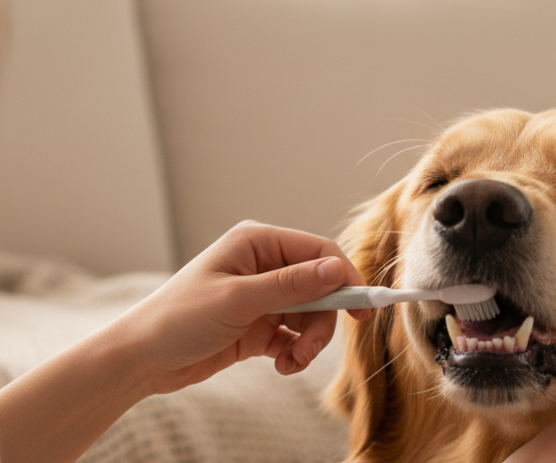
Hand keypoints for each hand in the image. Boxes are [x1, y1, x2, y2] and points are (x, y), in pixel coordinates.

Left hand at [118, 220, 368, 394]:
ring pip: (311, 316)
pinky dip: (296, 353)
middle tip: (315, 348)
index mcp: (258, 244)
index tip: (361, 308)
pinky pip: (295, 337)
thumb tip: (338, 269)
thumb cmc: (177, 319)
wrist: (139, 361)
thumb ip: (292, 285)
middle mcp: (264, 267)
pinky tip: (284, 366)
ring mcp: (262, 298)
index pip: (318, 253)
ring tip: (294, 362)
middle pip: (320, 288)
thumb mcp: (239, 300)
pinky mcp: (259, 327)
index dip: (344, 278)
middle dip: (323, 320)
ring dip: (310, 342)